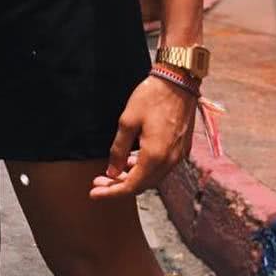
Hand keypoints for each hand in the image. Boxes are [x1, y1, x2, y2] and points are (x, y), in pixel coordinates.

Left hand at [89, 75, 196, 199]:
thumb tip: (112, 171)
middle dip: (119, 186)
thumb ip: (119, 149)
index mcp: (155, 157)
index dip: (112, 192)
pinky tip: (131, 161)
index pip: (132, 186)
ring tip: (111, 173)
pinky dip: (144, 168)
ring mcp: (178, 156)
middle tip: (98, 182)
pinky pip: (160, 166)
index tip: (94, 193)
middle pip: (142, 184)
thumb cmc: (151, 98)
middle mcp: (170, 162)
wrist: (178, 82)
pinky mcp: (181, 149)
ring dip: (132, 177)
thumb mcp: (128, 121)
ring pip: (152, 177)